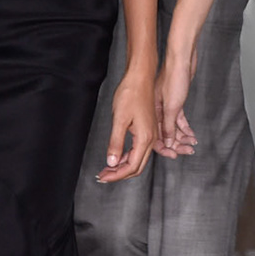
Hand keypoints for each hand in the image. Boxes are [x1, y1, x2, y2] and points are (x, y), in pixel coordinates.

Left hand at [98, 68, 156, 182]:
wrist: (140, 78)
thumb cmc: (131, 94)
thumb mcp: (119, 119)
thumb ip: (115, 143)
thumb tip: (111, 162)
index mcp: (145, 138)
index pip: (131, 166)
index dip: (116, 175)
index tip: (103, 177)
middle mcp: (151, 138)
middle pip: (137, 166)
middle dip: (120, 174)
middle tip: (103, 176)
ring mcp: (151, 133)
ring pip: (139, 159)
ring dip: (123, 166)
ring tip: (107, 168)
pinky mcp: (148, 129)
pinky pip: (139, 150)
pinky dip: (128, 156)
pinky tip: (117, 155)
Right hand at [154, 39, 198, 156]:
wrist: (181, 58)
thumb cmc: (174, 78)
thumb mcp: (172, 106)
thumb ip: (168, 126)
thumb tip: (167, 143)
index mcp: (152, 113)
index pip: (155, 137)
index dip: (164, 148)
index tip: (174, 156)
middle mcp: (157, 111)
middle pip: (165, 133)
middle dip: (176, 144)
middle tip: (187, 151)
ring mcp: (166, 106)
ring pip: (173, 127)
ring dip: (182, 136)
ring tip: (192, 144)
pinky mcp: (175, 101)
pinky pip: (179, 119)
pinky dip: (185, 127)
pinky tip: (191, 133)